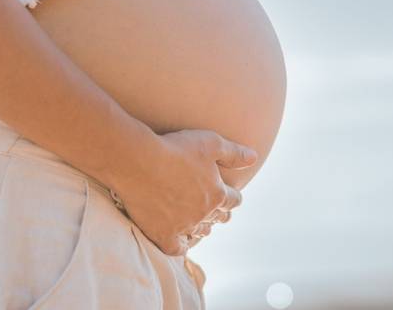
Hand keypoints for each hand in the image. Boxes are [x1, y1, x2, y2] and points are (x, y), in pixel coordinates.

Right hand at [114, 129, 257, 256]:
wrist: (138, 162)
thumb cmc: (175, 148)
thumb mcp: (210, 143)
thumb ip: (234, 153)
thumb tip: (254, 158)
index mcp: (217, 194)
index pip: (234, 200)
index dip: (234, 197)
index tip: (232, 196)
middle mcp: (203, 213)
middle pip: (218, 218)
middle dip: (220, 213)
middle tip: (220, 213)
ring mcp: (183, 225)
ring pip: (199, 232)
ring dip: (203, 228)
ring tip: (202, 227)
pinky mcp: (162, 234)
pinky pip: (177, 248)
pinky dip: (182, 245)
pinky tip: (182, 243)